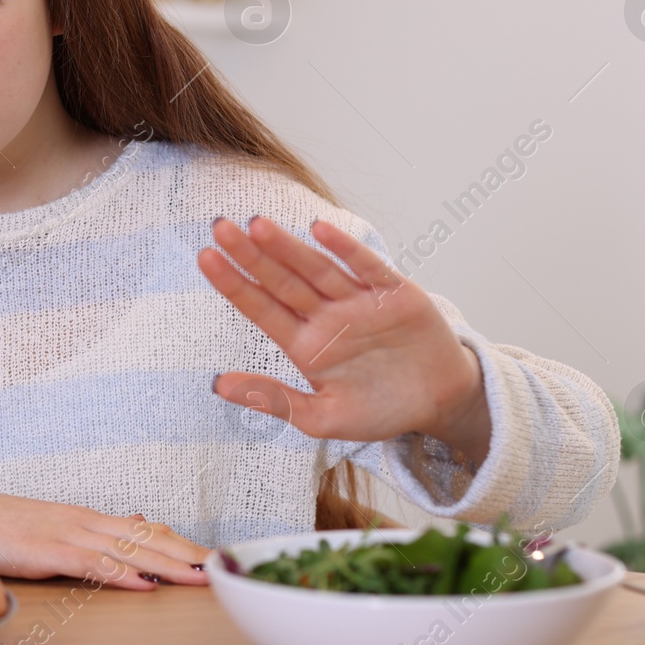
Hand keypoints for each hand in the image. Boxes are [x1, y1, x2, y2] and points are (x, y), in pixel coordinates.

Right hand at [0, 475, 208, 589]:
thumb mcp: (34, 535)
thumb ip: (74, 542)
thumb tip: (116, 541)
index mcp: (77, 517)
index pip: (141, 528)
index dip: (177, 543)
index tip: (210, 557)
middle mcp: (76, 519)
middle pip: (145, 535)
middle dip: (186, 553)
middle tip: (225, 567)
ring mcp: (60, 532)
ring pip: (127, 548)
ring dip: (168, 564)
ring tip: (202, 577)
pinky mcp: (40, 549)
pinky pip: (90, 564)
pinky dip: (122, 575)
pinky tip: (147, 585)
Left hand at [197, 215, 491, 462]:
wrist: (439, 404)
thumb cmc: (379, 410)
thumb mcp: (320, 418)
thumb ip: (272, 400)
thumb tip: (217, 385)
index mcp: (305, 344)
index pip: (261, 308)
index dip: (234, 283)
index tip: (206, 258)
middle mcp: (326, 316)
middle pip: (282, 281)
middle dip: (251, 255)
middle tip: (220, 227)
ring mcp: (358, 302)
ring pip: (316, 269)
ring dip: (288, 248)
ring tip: (257, 226)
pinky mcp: (393, 294)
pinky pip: (365, 268)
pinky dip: (345, 249)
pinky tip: (319, 231)